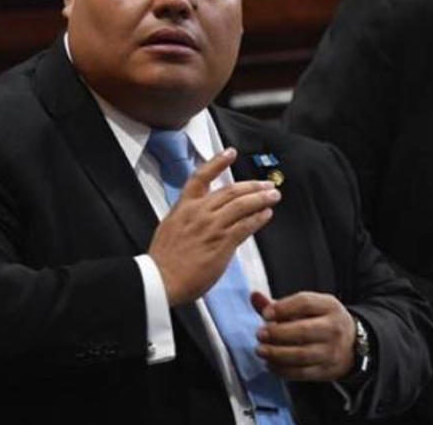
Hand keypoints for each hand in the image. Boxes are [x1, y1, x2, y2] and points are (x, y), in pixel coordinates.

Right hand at [148, 148, 279, 306]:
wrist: (160, 280)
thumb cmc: (164, 261)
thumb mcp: (170, 228)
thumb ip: (187, 218)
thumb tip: (201, 216)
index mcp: (183, 207)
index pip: (201, 177)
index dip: (217, 162)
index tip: (230, 153)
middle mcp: (198, 212)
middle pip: (230, 190)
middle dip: (252, 185)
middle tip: (266, 184)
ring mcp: (211, 226)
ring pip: (241, 205)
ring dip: (261, 198)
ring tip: (273, 196)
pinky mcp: (222, 242)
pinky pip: (245, 226)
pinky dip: (258, 218)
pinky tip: (266, 215)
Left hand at [252, 291, 355, 380]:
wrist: (351, 345)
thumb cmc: (322, 322)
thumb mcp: (309, 307)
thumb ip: (280, 304)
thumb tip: (254, 296)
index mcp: (329, 306)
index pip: (305, 302)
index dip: (282, 308)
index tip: (264, 314)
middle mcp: (333, 328)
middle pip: (303, 330)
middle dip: (277, 333)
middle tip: (259, 334)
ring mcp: (332, 351)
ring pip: (302, 355)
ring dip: (277, 354)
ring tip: (261, 350)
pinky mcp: (326, 370)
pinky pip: (302, 373)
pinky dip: (283, 370)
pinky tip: (271, 364)